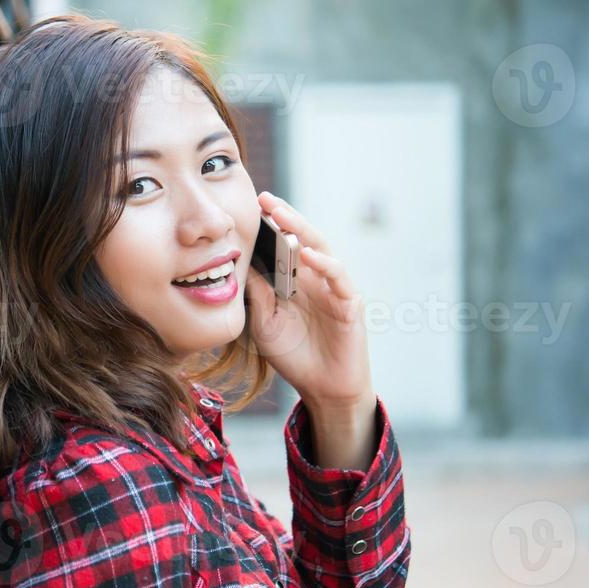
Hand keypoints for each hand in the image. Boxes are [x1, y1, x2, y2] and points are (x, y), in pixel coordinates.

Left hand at [245, 191, 374, 415]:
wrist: (322, 389)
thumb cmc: (294, 355)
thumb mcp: (264, 323)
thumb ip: (256, 294)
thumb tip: (239, 263)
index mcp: (293, 280)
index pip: (281, 245)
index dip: (267, 227)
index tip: (246, 207)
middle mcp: (314, 278)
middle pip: (301, 238)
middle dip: (284, 217)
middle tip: (264, 198)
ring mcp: (333, 288)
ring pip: (321, 249)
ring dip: (302, 231)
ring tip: (281, 216)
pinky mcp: (348, 303)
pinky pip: (338, 277)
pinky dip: (324, 263)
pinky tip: (307, 254)